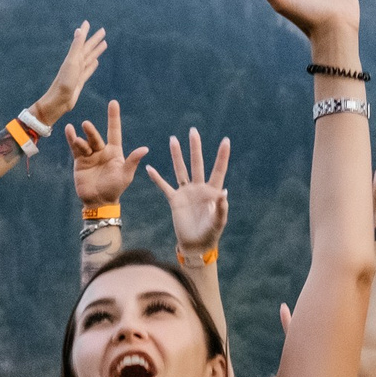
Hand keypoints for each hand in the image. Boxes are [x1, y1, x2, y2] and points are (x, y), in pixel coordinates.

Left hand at [33, 21, 108, 126]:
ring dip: (96, 51)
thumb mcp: (71, 62)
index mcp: (74, 57)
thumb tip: (79, 29)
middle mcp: (76, 63)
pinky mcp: (80, 81)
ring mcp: (78, 72)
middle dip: (95, 40)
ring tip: (104, 44)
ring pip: (90, 58)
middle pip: (88, 48)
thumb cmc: (64, 82)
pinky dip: (93, 65)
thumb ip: (76, 46)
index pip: (82, 41)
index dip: (85, 32)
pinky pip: (88, 70)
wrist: (59, 101)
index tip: (87, 22)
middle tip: (103, 31)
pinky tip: (95, 62)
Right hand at [65, 102, 149, 208]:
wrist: (99, 201)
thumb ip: (132, 161)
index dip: (113, 117)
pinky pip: (75, 148)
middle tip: (86, 125)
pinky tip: (69, 130)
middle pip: (96, 136)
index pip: (114, 131)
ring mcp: (90, 155)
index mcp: (115, 152)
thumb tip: (145, 149)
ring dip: (81, 138)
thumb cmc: (115, 188)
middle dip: (91, 131)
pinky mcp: (80, 161)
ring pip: (85, 142)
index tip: (113, 102)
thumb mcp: (125, 175)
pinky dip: (71, 138)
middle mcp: (102, 151)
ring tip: (77, 137)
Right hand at [145, 128, 230, 258]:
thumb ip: (221, 208)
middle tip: (193, 131)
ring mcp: (186, 192)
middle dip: (195, 147)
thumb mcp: (218, 222)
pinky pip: (164, 186)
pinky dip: (157, 178)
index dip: (222, 156)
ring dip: (176, 155)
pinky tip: (149, 168)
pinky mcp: (175, 200)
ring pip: (180, 170)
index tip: (226, 140)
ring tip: (173, 139)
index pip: (218, 170)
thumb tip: (224, 193)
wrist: (196, 245)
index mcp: (212, 191)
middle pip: (197, 163)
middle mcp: (199, 188)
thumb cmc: (211, 234)